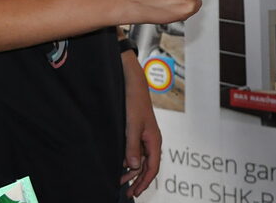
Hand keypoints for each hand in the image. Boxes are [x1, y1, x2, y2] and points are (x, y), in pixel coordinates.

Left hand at [120, 54, 160, 196]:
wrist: (132, 83)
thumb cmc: (135, 102)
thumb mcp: (132, 126)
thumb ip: (132, 146)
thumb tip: (133, 166)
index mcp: (154, 140)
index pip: (152, 167)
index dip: (144, 181)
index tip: (136, 192)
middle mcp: (151, 140)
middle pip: (147, 166)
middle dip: (137, 179)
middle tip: (126, 190)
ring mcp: (144, 136)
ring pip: (140, 159)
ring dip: (131, 170)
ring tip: (120, 180)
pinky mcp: (137, 131)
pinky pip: (135, 150)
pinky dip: (128, 159)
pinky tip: (120, 163)